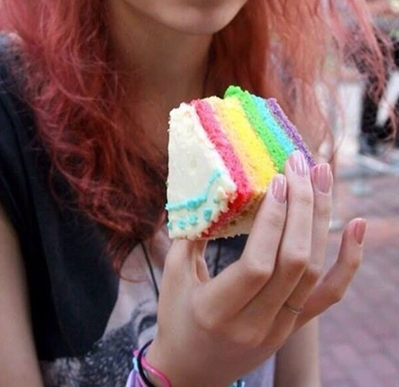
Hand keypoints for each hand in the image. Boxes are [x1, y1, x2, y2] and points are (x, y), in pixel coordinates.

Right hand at [146, 151, 364, 386]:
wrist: (192, 373)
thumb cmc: (176, 318)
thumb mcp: (174, 275)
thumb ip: (192, 233)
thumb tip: (211, 188)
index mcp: (216, 310)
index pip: (258, 263)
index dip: (273, 220)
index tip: (278, 180)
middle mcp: (254, 323)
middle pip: (294, 262)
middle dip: (302, 207)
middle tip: (301, 165)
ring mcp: (279, 329)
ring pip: (314, 271)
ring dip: (321, 219)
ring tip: (322, 176)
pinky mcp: (294, 328)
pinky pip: (329, 294)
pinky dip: (348, 260)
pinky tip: (357, 225)